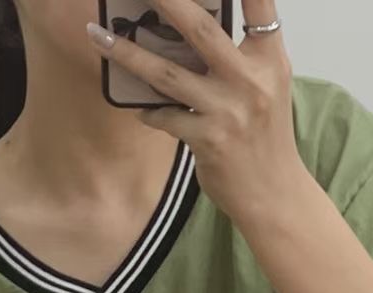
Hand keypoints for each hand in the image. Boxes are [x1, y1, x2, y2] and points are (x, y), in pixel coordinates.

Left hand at [87, 0, 307, 225]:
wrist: (273, 193)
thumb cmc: (265, 137)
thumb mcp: (267, 87)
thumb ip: (241, 57)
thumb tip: (192, 30)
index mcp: (269, 59)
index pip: (259, 5)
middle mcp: (250, 80)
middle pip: (201, 28)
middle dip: (167, 1)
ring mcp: (227, 110)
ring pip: (168, 74)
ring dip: (129, 54)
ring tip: (99, 36)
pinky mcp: (208, 140)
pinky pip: (166, 118)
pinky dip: (149, 111)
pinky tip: (138, 109)